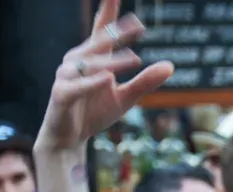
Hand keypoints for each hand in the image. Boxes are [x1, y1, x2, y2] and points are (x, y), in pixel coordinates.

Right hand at [36, 0, 173, 151]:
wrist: (70, 137)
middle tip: (138, 25)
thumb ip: (145, 81)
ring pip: (90, 64)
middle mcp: (77, 61)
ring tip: (135, 59)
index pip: (102, 30)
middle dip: (116, 32)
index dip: (109, 13)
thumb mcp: (126, 97)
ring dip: (112, 61)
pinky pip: (77, 86)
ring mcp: (67, 77)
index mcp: (92, 58)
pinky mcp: (61, 95)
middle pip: (98, 43)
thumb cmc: (94, 112)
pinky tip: (107, 78)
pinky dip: (92, 82)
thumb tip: (171, 66)